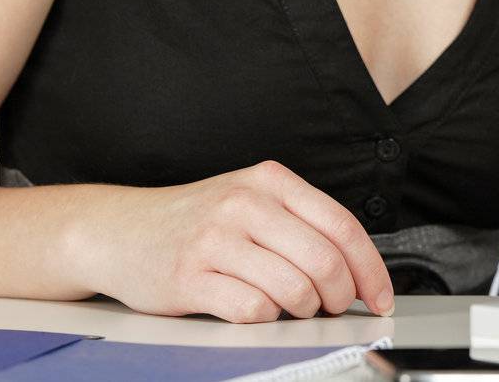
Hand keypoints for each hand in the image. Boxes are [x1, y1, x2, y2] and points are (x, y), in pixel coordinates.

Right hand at [67, 160, 393, 322]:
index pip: (341, 226)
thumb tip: (356, 269)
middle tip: (335, 307)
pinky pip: (252, 310)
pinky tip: (255, 308)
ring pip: (293, 289)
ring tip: (294, 307)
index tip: (380, 295)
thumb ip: (299, 223)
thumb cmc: (194, 220)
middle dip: (341, 295)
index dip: (370, 267)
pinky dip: (264, 318)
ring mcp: (215, 240)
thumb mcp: (250, 200)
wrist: (118, 229)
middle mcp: (245, 204)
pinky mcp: (189, 277)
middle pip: (324, 260)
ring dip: (304, 310)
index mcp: (269, 181)